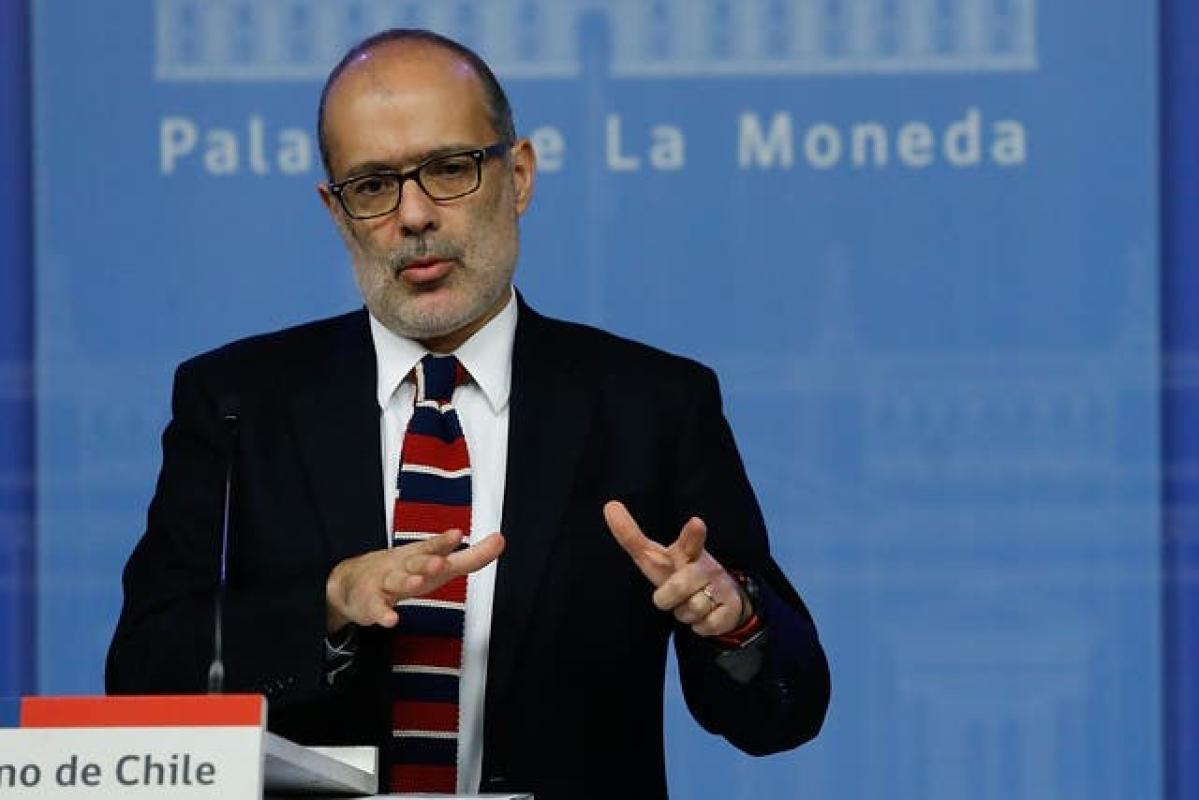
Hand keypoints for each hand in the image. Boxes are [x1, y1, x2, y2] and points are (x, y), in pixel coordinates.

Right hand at [324, 529, 503, 632]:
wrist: (352, 582)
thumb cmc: (405, 570)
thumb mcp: (438, 563)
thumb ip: (471, 556)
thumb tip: (502, 539)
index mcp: (420, 555)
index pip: (433, 546)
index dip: (444, 541)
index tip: (457, 534)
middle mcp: (403, 565)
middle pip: (415, 561)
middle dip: (426, 561)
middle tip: (440, 562)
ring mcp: (384, 583)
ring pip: (396, 582)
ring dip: (406, 582)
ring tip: (417, 582)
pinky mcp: (370, 603)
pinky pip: (376, 609)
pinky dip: (383, 614)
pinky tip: (391, 620)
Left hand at [603, 501, 747, 637]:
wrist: (722, 597)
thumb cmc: (679, 572)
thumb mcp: (656, 557)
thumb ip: (632, 537)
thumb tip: (609, 505)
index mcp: (688, 551)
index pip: (689, 540)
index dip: (692, 533)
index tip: (696, 522)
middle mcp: (706, 566)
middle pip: (679, 585)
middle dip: (667, 597)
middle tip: (669, 596)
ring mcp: (721, 586)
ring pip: (691, 609)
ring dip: (684, 613)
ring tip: (689, 604)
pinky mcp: (730, 609)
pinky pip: (705, 625)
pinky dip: (699, 626)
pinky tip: (704, 616)